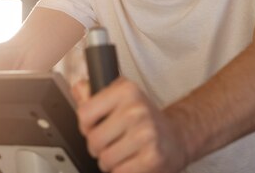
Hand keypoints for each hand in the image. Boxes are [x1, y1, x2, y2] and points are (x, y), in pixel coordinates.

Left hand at [72, 78, 187, 172]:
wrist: (176, 137)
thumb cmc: (145, 118)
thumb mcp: (122, 98)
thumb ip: (95, 95)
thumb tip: (78, 89)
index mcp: (127, 91)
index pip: (85, 113)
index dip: (85, 125)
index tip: (94, 127)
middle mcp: (136, 110)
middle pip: (93, 140)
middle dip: (98, 147)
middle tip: (110, 143)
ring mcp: (145, 134)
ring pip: (105, 159)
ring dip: (110, 162)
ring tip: (121, 153)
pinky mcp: (152, 157)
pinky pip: (119, 172)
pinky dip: (121, 171)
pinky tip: (131, 162)